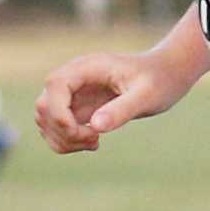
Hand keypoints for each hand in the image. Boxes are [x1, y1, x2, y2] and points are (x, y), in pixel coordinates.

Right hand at [34, 49, 171, 153]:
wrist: (164, 76)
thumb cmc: (159, 80)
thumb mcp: (147, 96)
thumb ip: (122, 110)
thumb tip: (95, 126)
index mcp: (87, 67)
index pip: (54, 86)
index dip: (59, 112)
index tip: (87, 132)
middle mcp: (73, 79)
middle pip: (44, 106)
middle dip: (64, 131)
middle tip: (95, 139)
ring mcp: (71, 95)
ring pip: (45, 121)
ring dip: (64, 139)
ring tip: (95, 141)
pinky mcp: (74, 109)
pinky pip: (56, 129)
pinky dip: (67, 142)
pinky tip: (93, 141)